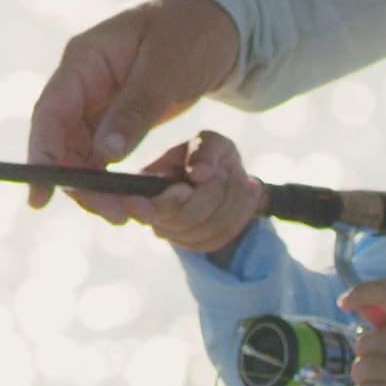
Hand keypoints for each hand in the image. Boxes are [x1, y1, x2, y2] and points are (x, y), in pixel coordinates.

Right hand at [24, 0, 242, 218]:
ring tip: (127, 214)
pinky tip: (132, 198)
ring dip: (97, 187)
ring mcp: (96, 101)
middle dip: (79, 183)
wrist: (215, 17)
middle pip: (62, 142)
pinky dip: (112, 178)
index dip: (41, 157)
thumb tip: (103, 156)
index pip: (50, 113)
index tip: (40, 197)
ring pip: (80, 154)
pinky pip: (101, 155)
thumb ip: (135, 109)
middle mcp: (82, 83)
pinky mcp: (115, 116)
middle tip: (113, 214)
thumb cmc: (190, 29)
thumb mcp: (166, 67)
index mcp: (84, 60)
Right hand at [140, 129, 264, 257]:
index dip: (154, 206)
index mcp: (146, 183)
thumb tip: (198, 176)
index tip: (184, 190)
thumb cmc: (213, 155)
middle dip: (210, 195)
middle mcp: (152, 211)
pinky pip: (217, 240)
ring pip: (204, 231)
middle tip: (222, 173)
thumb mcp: (212, 142)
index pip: (138, 206)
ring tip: (235, 177)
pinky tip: (247, 193)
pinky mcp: (193, 243)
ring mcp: (171, 231)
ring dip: (229, 202)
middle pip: (181, 220)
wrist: (227, 175)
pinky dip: (238, 216)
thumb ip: (204, 151)